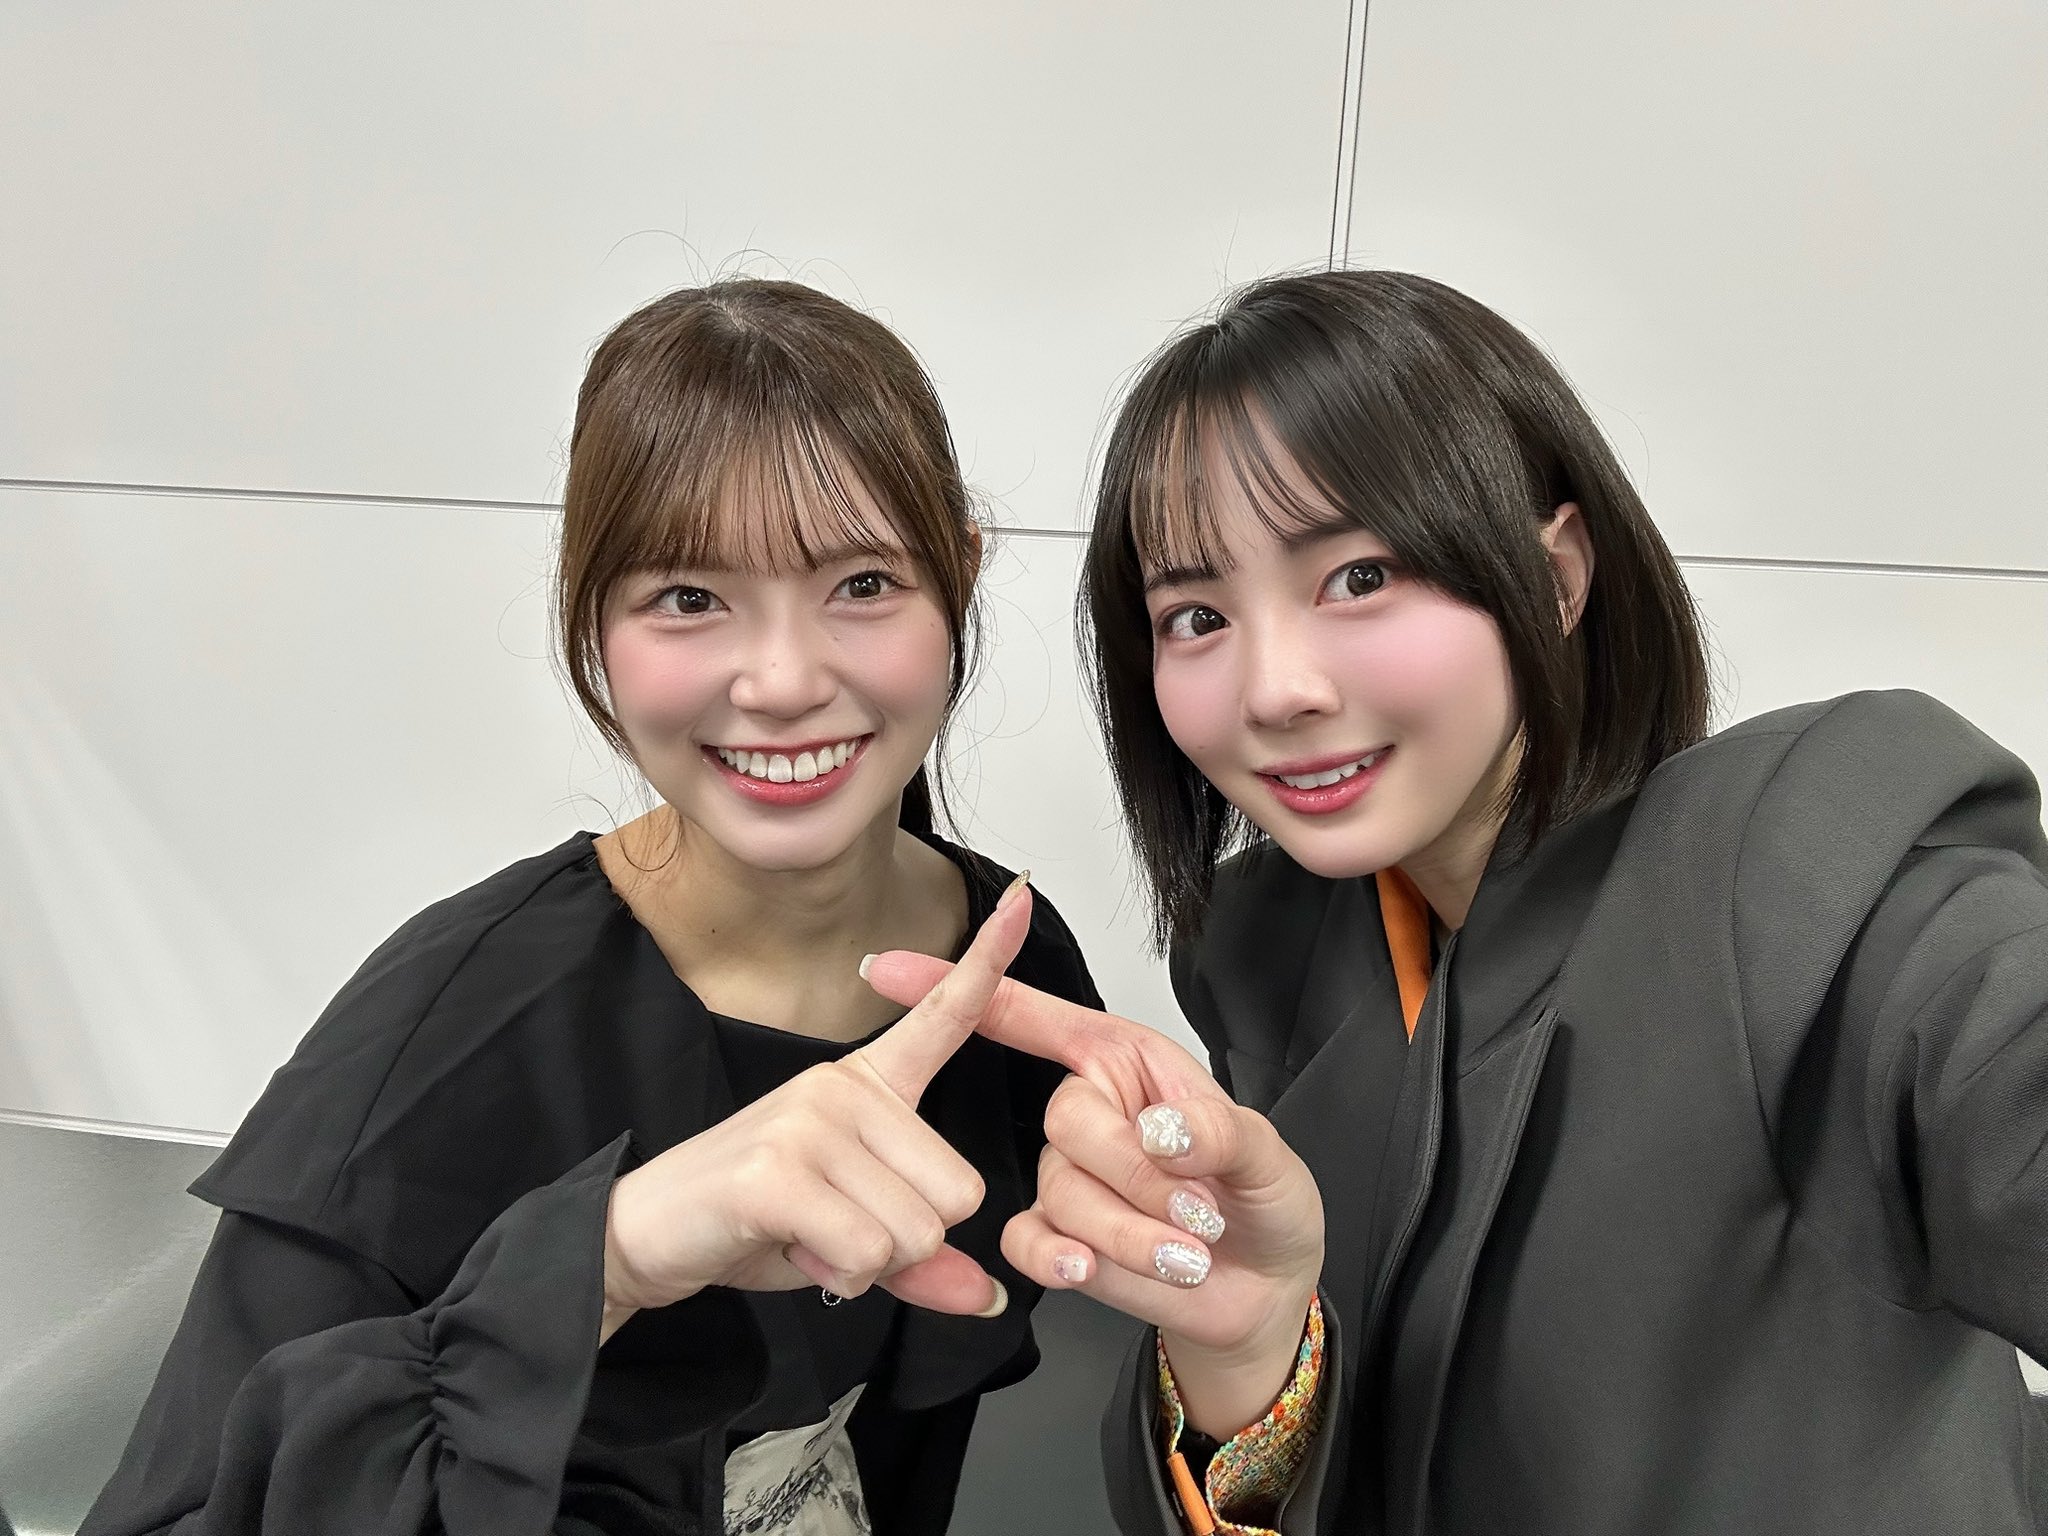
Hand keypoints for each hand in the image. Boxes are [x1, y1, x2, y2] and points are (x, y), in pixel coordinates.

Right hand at [601, 875, 1035, 1338]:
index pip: (943, 1014)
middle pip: (959, 1194)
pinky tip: (793, 1248)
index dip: (989, 961)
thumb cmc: (749, 1221)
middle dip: (907, 1242)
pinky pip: (865, 1250)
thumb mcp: (849, 1238)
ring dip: (869, 1264)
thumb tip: (987, 1295)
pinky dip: (838, 1276)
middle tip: (836, 1230)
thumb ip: (921, 1262)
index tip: (1020, 897)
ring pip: (917, 1230)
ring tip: (808, 1236)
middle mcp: (843, 1086)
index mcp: (867, 1084)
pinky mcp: (777, 1170)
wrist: (642, 1235)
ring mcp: (809, 1120)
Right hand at [864, 946, 1325, 1436]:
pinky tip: (1094, 1271)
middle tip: (1199, 1212)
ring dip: (1130, 1232)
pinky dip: (1060, 1260)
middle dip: (1137, 1175)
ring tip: (1189, 1252)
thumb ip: (1225, 1135)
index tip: (892, 970)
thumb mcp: (1270, 1159)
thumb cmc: (1265, 1205)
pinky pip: (1027, 1241)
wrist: (1262, 1294)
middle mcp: (1092, 1111)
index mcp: (1130, 1064)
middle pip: (1066, 1119)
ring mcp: (1069, 1177)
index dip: (973, 989)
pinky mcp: (1058, 1240)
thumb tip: (1166, 1132)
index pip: (1039, 1017)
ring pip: (1058, 1191)